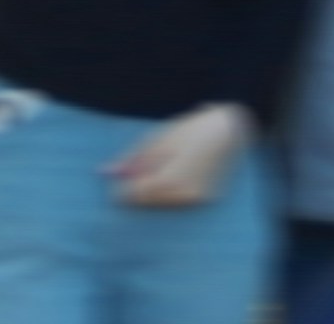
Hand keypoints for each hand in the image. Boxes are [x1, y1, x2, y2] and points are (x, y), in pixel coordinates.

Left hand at [107, 103, 247, 210]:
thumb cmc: (189, 130)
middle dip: (138, 189)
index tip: (114, 185)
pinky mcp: (204, 201)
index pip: (137, 195)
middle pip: (148, 202)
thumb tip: (107, 171)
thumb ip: (132, 159)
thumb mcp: (156, 139)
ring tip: (161, 166)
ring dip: (153, 190)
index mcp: (170, 179)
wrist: (227, 131)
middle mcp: (184, 195)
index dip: (122, 191)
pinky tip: (174, 172)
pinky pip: (177, 200)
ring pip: (162, 202)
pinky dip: (168, 191)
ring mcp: (196, 201)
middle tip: (136, 171)